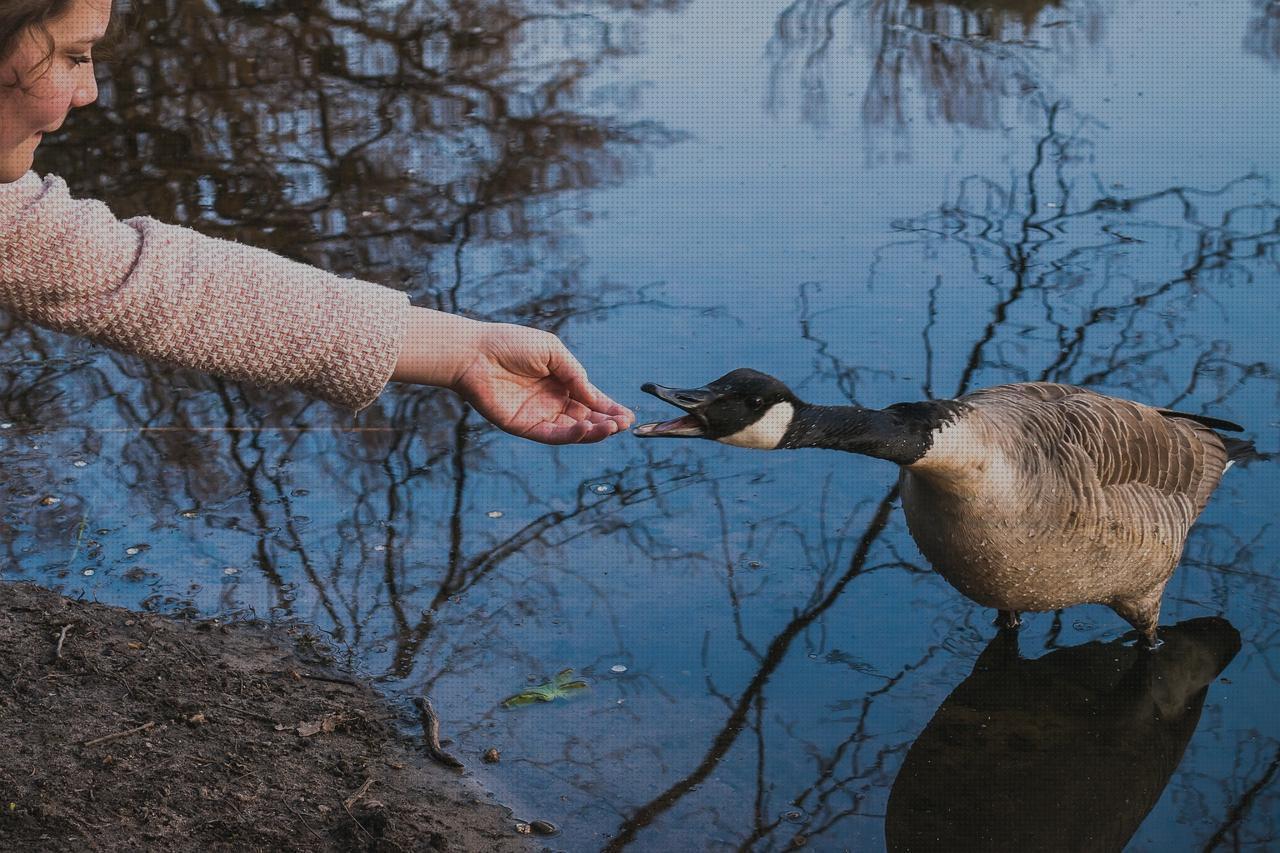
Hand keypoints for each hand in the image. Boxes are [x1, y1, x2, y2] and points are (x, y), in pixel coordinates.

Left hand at [392, 309, 633, 444]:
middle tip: (623, 424)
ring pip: (572, 430)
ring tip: (611, 428)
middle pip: (585, 417)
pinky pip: (552, 435)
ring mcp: (538, 415)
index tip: (628, 415)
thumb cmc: (511, 344)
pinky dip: (571, 434)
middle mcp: (552, 401)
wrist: (475, 352)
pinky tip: (585, 427)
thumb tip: (594, 395)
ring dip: (594, 431)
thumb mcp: (553, 351)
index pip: (590, 399)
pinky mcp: (523, 427)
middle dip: (606, 422)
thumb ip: (575, 374)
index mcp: (560, 381)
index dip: (609, 408)